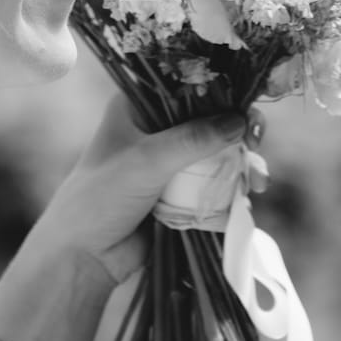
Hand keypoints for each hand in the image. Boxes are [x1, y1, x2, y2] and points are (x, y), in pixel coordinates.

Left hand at [0, 94, 262, 340]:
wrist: (85, 256)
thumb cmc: (102, 197)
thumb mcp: (148, 161)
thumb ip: (194, 139)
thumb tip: (240, 120)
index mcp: (137, 105)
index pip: (186, 85)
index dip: (220, 91)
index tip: (245, 106)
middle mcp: (156, 127)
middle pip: (209, 117)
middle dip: (238, 130)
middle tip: (255, 142)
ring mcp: (170, 160)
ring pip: (217, 150)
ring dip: (241, 161)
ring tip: (256, 180)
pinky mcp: (181, 190)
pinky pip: (216, 180)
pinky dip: (234, 183)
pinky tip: (248, 193)